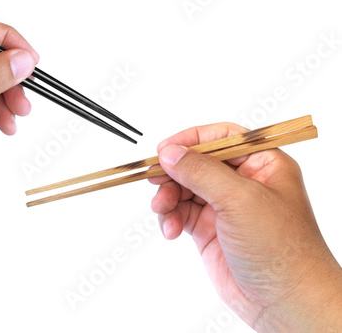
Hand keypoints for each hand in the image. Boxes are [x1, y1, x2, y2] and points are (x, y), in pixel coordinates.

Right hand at [149, 123, 341, 331]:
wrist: (283, 301)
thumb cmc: (281, 249)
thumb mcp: (240, 199)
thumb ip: (201, 171)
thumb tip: (169, 152)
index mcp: (262, 164)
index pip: (222, 138)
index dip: (192, 139)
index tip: (164, 149)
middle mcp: (243, 182)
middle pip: (197, 163)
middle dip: (174, 172)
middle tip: (155, 179)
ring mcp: (224, 206)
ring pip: (184, 188)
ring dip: (168, 197)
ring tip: (163, 210)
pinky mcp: (209, 229)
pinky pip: (180, 213)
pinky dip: (170, 218)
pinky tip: (170, 230)